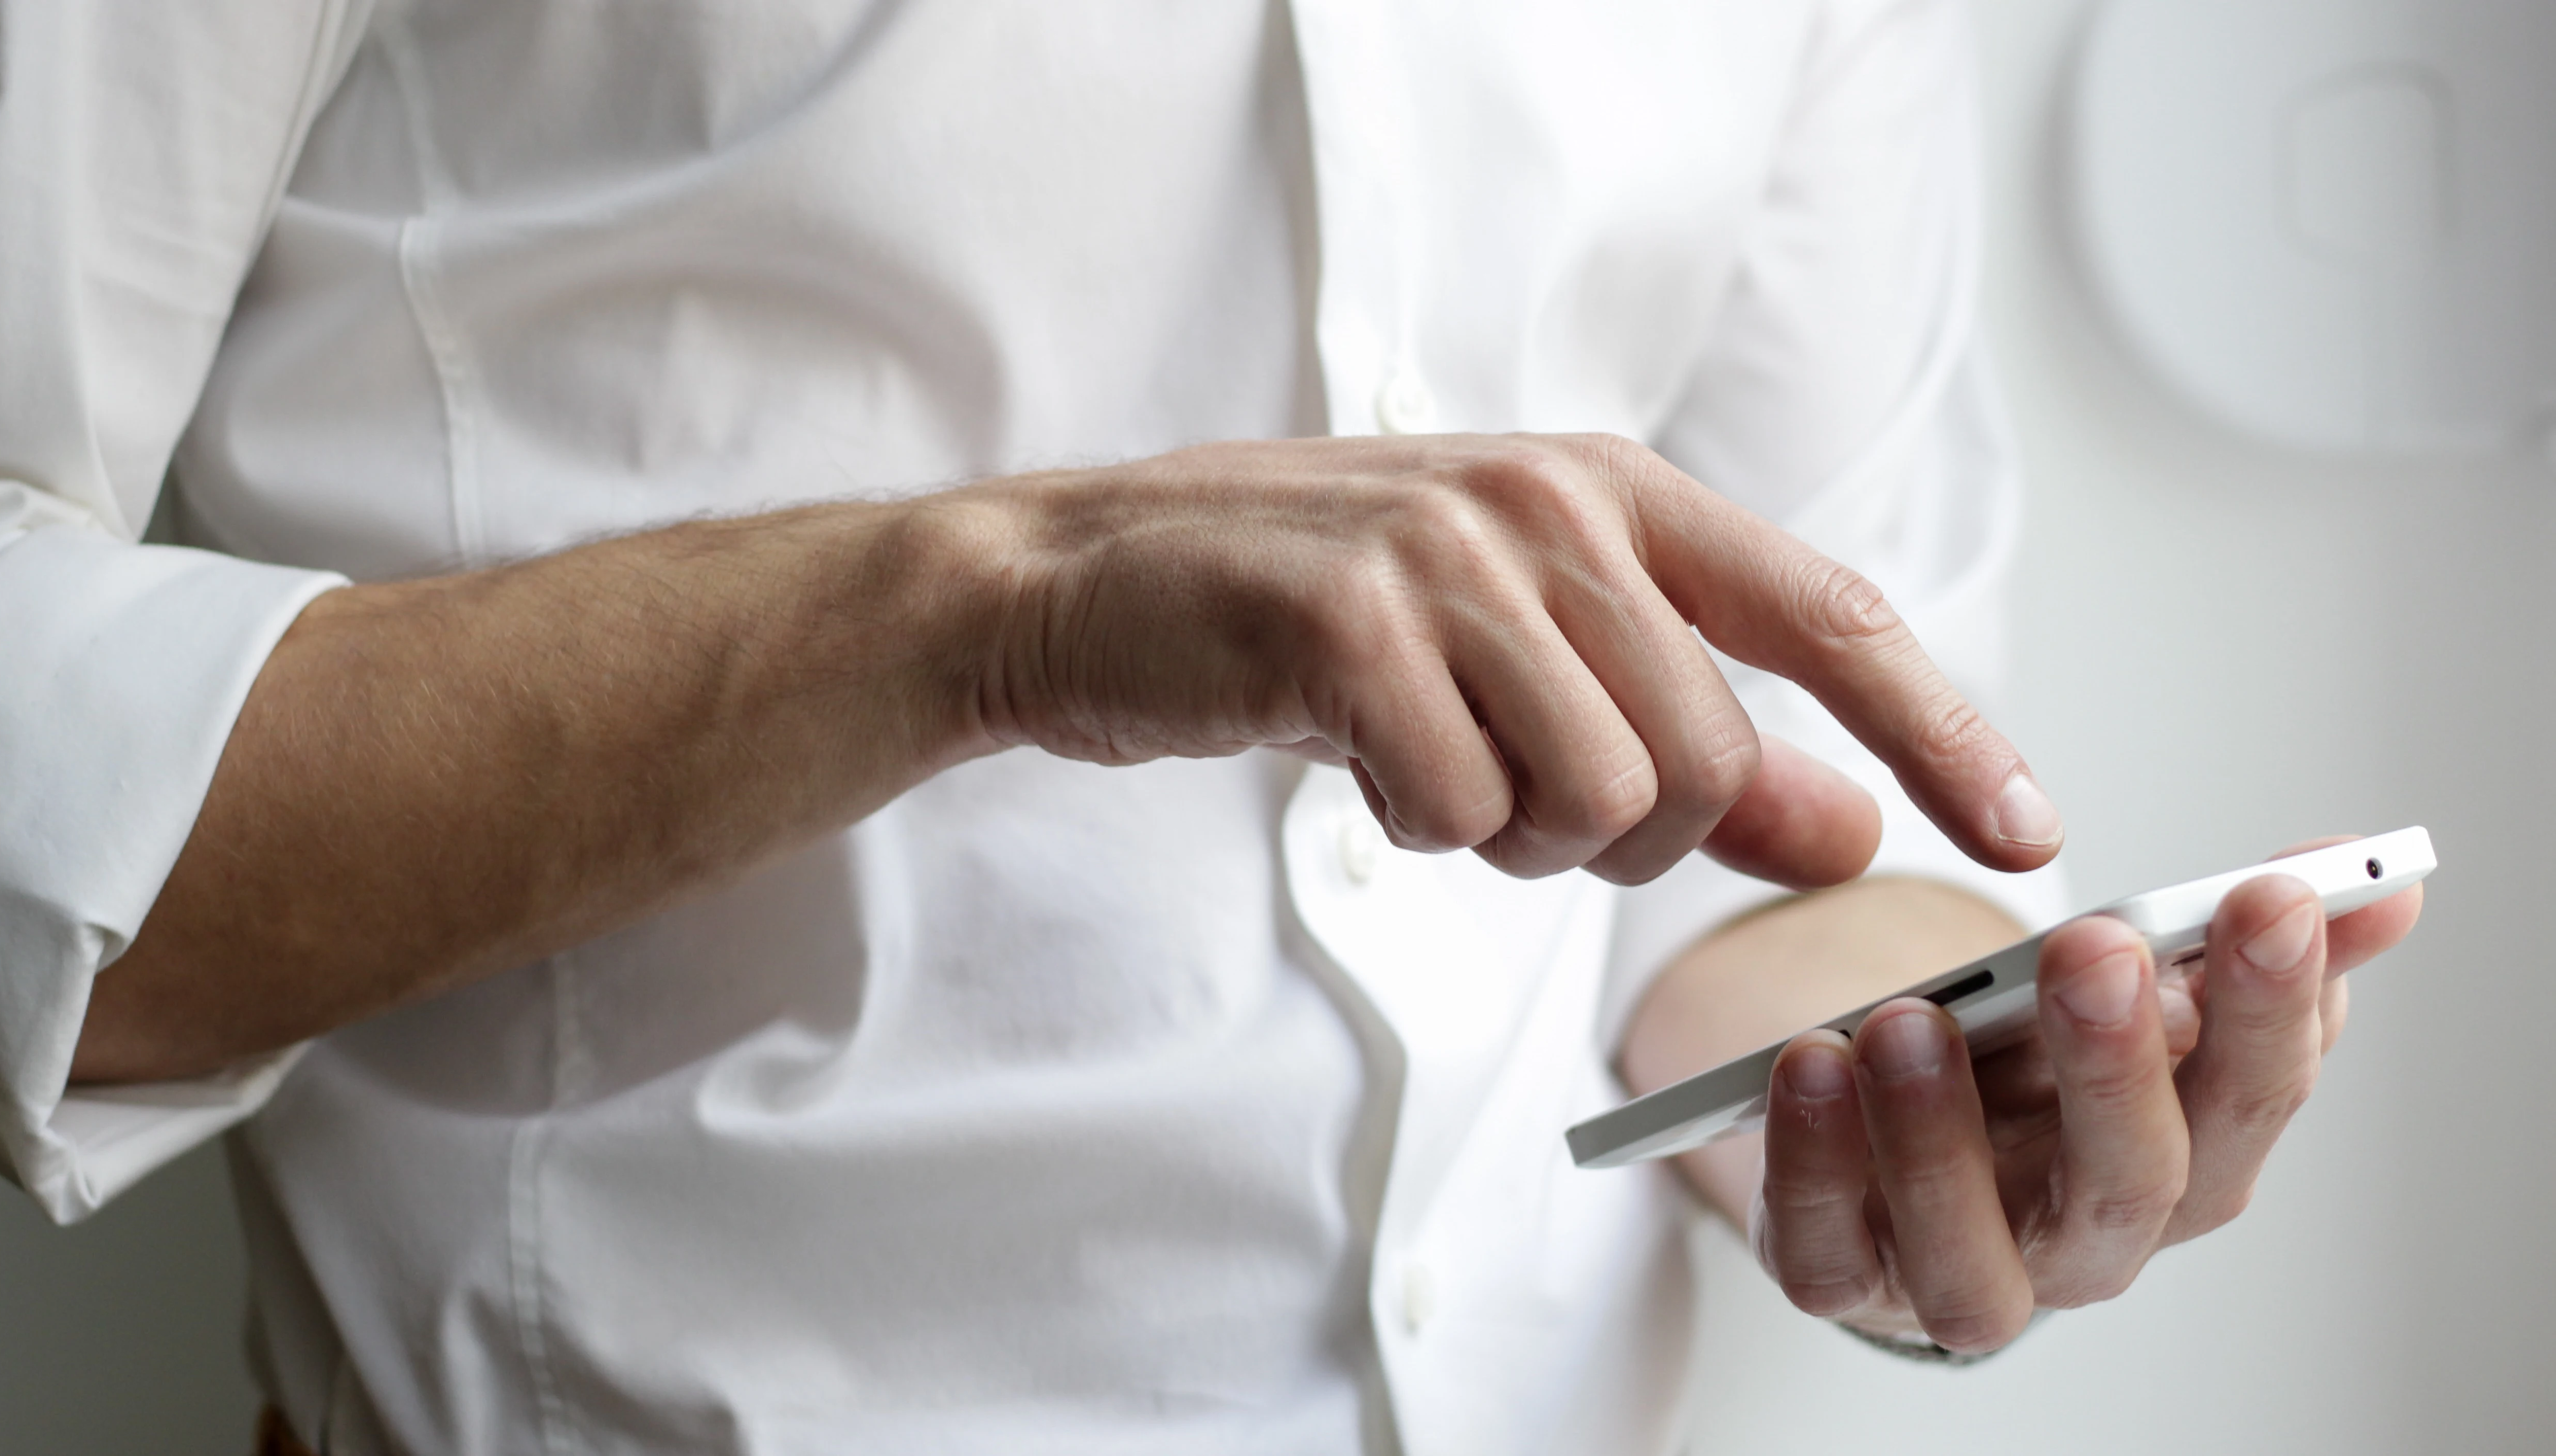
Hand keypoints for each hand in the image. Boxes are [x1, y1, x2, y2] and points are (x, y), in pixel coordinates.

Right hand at [960, 433, 2061, 887]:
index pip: (1830, 617)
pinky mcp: (1348, 624)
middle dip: (1621, 831)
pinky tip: (1354, 758)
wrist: (1092, 582)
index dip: (1942, 730)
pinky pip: (1461, 813)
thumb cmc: (1320, 621)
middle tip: (1508, 791)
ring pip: (1595, 798)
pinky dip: (1417, 829)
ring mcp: (1447, 555)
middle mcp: (1549, 503)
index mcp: (1612, 491)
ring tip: (1427, 762)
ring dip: (1513, 834)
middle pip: (1703, 758)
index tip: (2026, 832)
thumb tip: (1851, 831)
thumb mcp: (1526, 659)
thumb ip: (1698, 743)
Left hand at [1746, 841, 2422, 1349]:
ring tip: (1909, 1019)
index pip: (2252, 1096)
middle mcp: (2087, 1240)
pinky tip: (1808, 1065)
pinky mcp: (1843, 1278)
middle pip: (2130, 1183)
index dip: (2271, 1004)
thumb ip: (2237, 941)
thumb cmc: (2031, 1071)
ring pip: (1972, 1256)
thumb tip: (2381, 880)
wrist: (1895, 1137)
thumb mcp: (2130, 992)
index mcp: (2184, 1160)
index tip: (2265, 895)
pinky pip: (1825, 1254)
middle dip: (2117, 1066)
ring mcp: (1962, 1272)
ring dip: (1940, 1136)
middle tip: (2095, 949)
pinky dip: (1813, 1165)